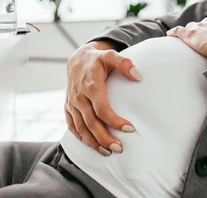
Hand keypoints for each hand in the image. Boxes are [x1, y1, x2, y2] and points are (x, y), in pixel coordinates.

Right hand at [64, 40, 141, 155]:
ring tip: (109, 152)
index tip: (130, 128)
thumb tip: (138, 76)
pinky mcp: (68, 107)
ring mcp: (72, 103)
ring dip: (94, 142)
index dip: (115, 121)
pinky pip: (72, 126)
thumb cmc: (98, 59)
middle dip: (105, 138)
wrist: (77, 59)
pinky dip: (81, 138)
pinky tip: (93, 145)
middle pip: (91, 123)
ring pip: (80, 128)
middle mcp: (79, 97)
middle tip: (119, 148)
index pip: (102, 109)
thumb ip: (125, 63)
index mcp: (91, 86)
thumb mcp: (111, 55)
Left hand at [166, 14, 206, 59]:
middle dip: (204, 28)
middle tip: (204, 35)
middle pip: (204, 23)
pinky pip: (178, 32)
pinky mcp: (189, 35)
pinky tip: (169, 34)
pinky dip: (174, 32)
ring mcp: (199, 27)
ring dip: (190, 30)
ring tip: (188, 35)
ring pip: (192, 27)